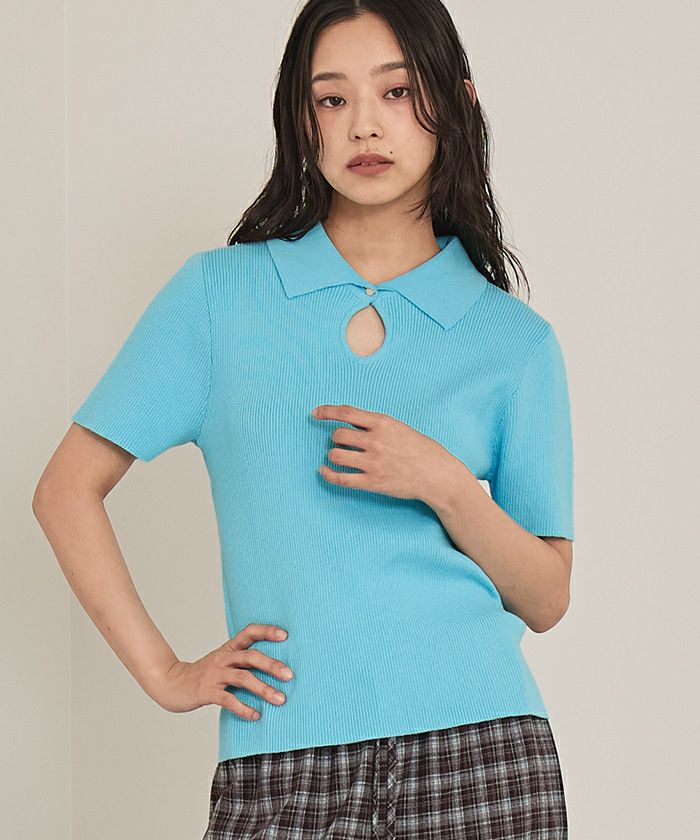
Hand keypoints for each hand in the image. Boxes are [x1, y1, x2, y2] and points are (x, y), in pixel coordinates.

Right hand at [149, 623, 292, 720]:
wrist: (170, 683)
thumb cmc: (202, 675)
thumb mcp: (221, 662)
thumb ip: (241, 663)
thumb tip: (273, 669)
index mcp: (228, 648)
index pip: (249, 632)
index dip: (267, 631)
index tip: (285, 635)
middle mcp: (222, 658)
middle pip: (251, 656)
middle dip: (272, 665)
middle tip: (290, 675)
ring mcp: (214, 674)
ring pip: (243, 678)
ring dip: (264, 689)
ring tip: (280, 699)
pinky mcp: (206, 691)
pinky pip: (228, 699)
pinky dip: (244, 708)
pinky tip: (256, 716)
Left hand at [310, 403, 462, 504]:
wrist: (437, 475)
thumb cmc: (422, 450)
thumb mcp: (400, 428)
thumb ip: (377, 426)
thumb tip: (351, 425)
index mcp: (383, 423)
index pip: (346, 413)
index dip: (327, 411)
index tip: (315, 413)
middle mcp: (376, 441)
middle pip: (338, 435)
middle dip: (336, 438)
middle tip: (343, 443)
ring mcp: (373, 462)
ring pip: (336, 455)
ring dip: (334, 455)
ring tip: (340, 456)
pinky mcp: (372, 482)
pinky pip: (341, 478)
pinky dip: (328, 474)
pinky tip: (324, 471)